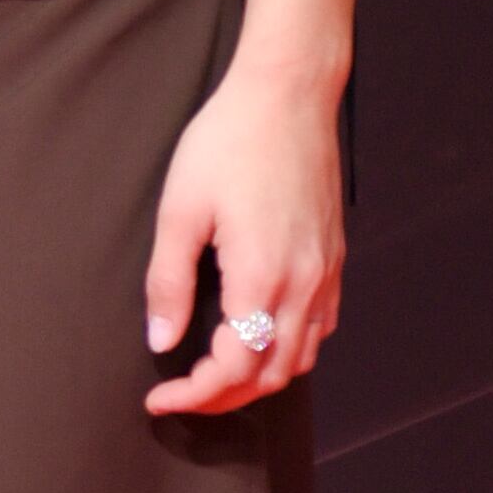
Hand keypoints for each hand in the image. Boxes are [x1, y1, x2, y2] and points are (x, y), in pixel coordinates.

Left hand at [142, 64, 343, 416]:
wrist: (288, 93)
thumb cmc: (229, 141)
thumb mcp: (180, 209)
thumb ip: (169, 282)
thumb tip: (162, 340)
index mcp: (262, 278)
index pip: (233, 370)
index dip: (194, 396)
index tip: (158, 399)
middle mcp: (303, 285)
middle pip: (270, 375)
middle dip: (223, 398)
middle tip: (180, 395)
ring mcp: (325, 272)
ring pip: (300, 357)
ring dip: (258, 378)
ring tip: (215, 374)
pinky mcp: (333, 256)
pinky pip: (320, 327)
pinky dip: (288, 349)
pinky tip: (259, 337)